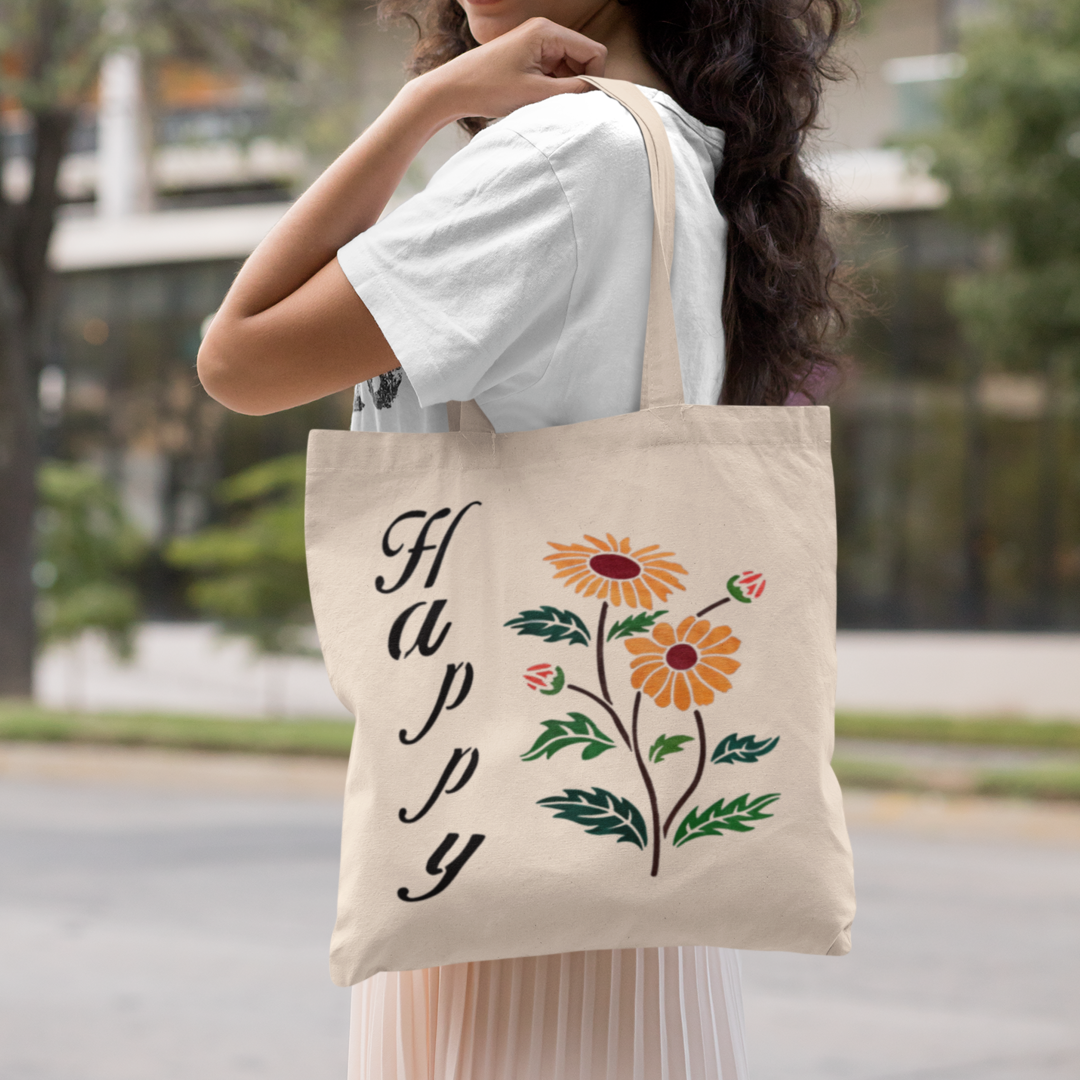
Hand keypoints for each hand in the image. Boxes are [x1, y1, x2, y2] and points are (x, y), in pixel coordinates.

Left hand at [419, 17, 606, 122]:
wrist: (454, 89)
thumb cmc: (489, 88)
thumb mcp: (536, 93)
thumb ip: (572, 90)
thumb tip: (600, 91)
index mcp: (548, 32)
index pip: (593, 52)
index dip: (596, 78)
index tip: (586, 102)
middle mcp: (544, 31)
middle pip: (583, 58)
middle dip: (580, 83)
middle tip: (565, 106)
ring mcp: (536, 43)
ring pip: (569, 67)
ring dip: (565, 87)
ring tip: (546, 104)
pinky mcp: (528, 55)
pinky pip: (554, 71)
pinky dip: (553, 87)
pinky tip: (539, 100)